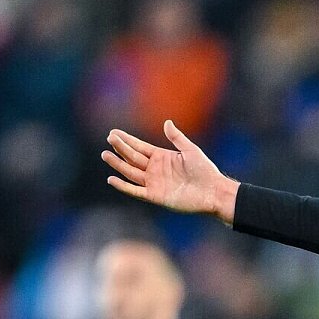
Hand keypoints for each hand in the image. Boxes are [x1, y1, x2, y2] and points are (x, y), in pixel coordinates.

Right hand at [102, 120, 238, 222]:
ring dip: (118, 164)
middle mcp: (155, 170)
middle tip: (109, 138)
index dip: (127, 141)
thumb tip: (167, 122)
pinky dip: (123, 186)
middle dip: (120, 148)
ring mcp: (154, 183)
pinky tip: (111, 179)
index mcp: (162, 157)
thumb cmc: (205, 171)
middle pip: (133, 158)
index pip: (140, 147)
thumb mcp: (191, 150)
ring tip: (105, 155)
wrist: (213, 192)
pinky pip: (135, 191)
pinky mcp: (155, 196)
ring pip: (131, 172)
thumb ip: (177, 138)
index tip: (113, 133)